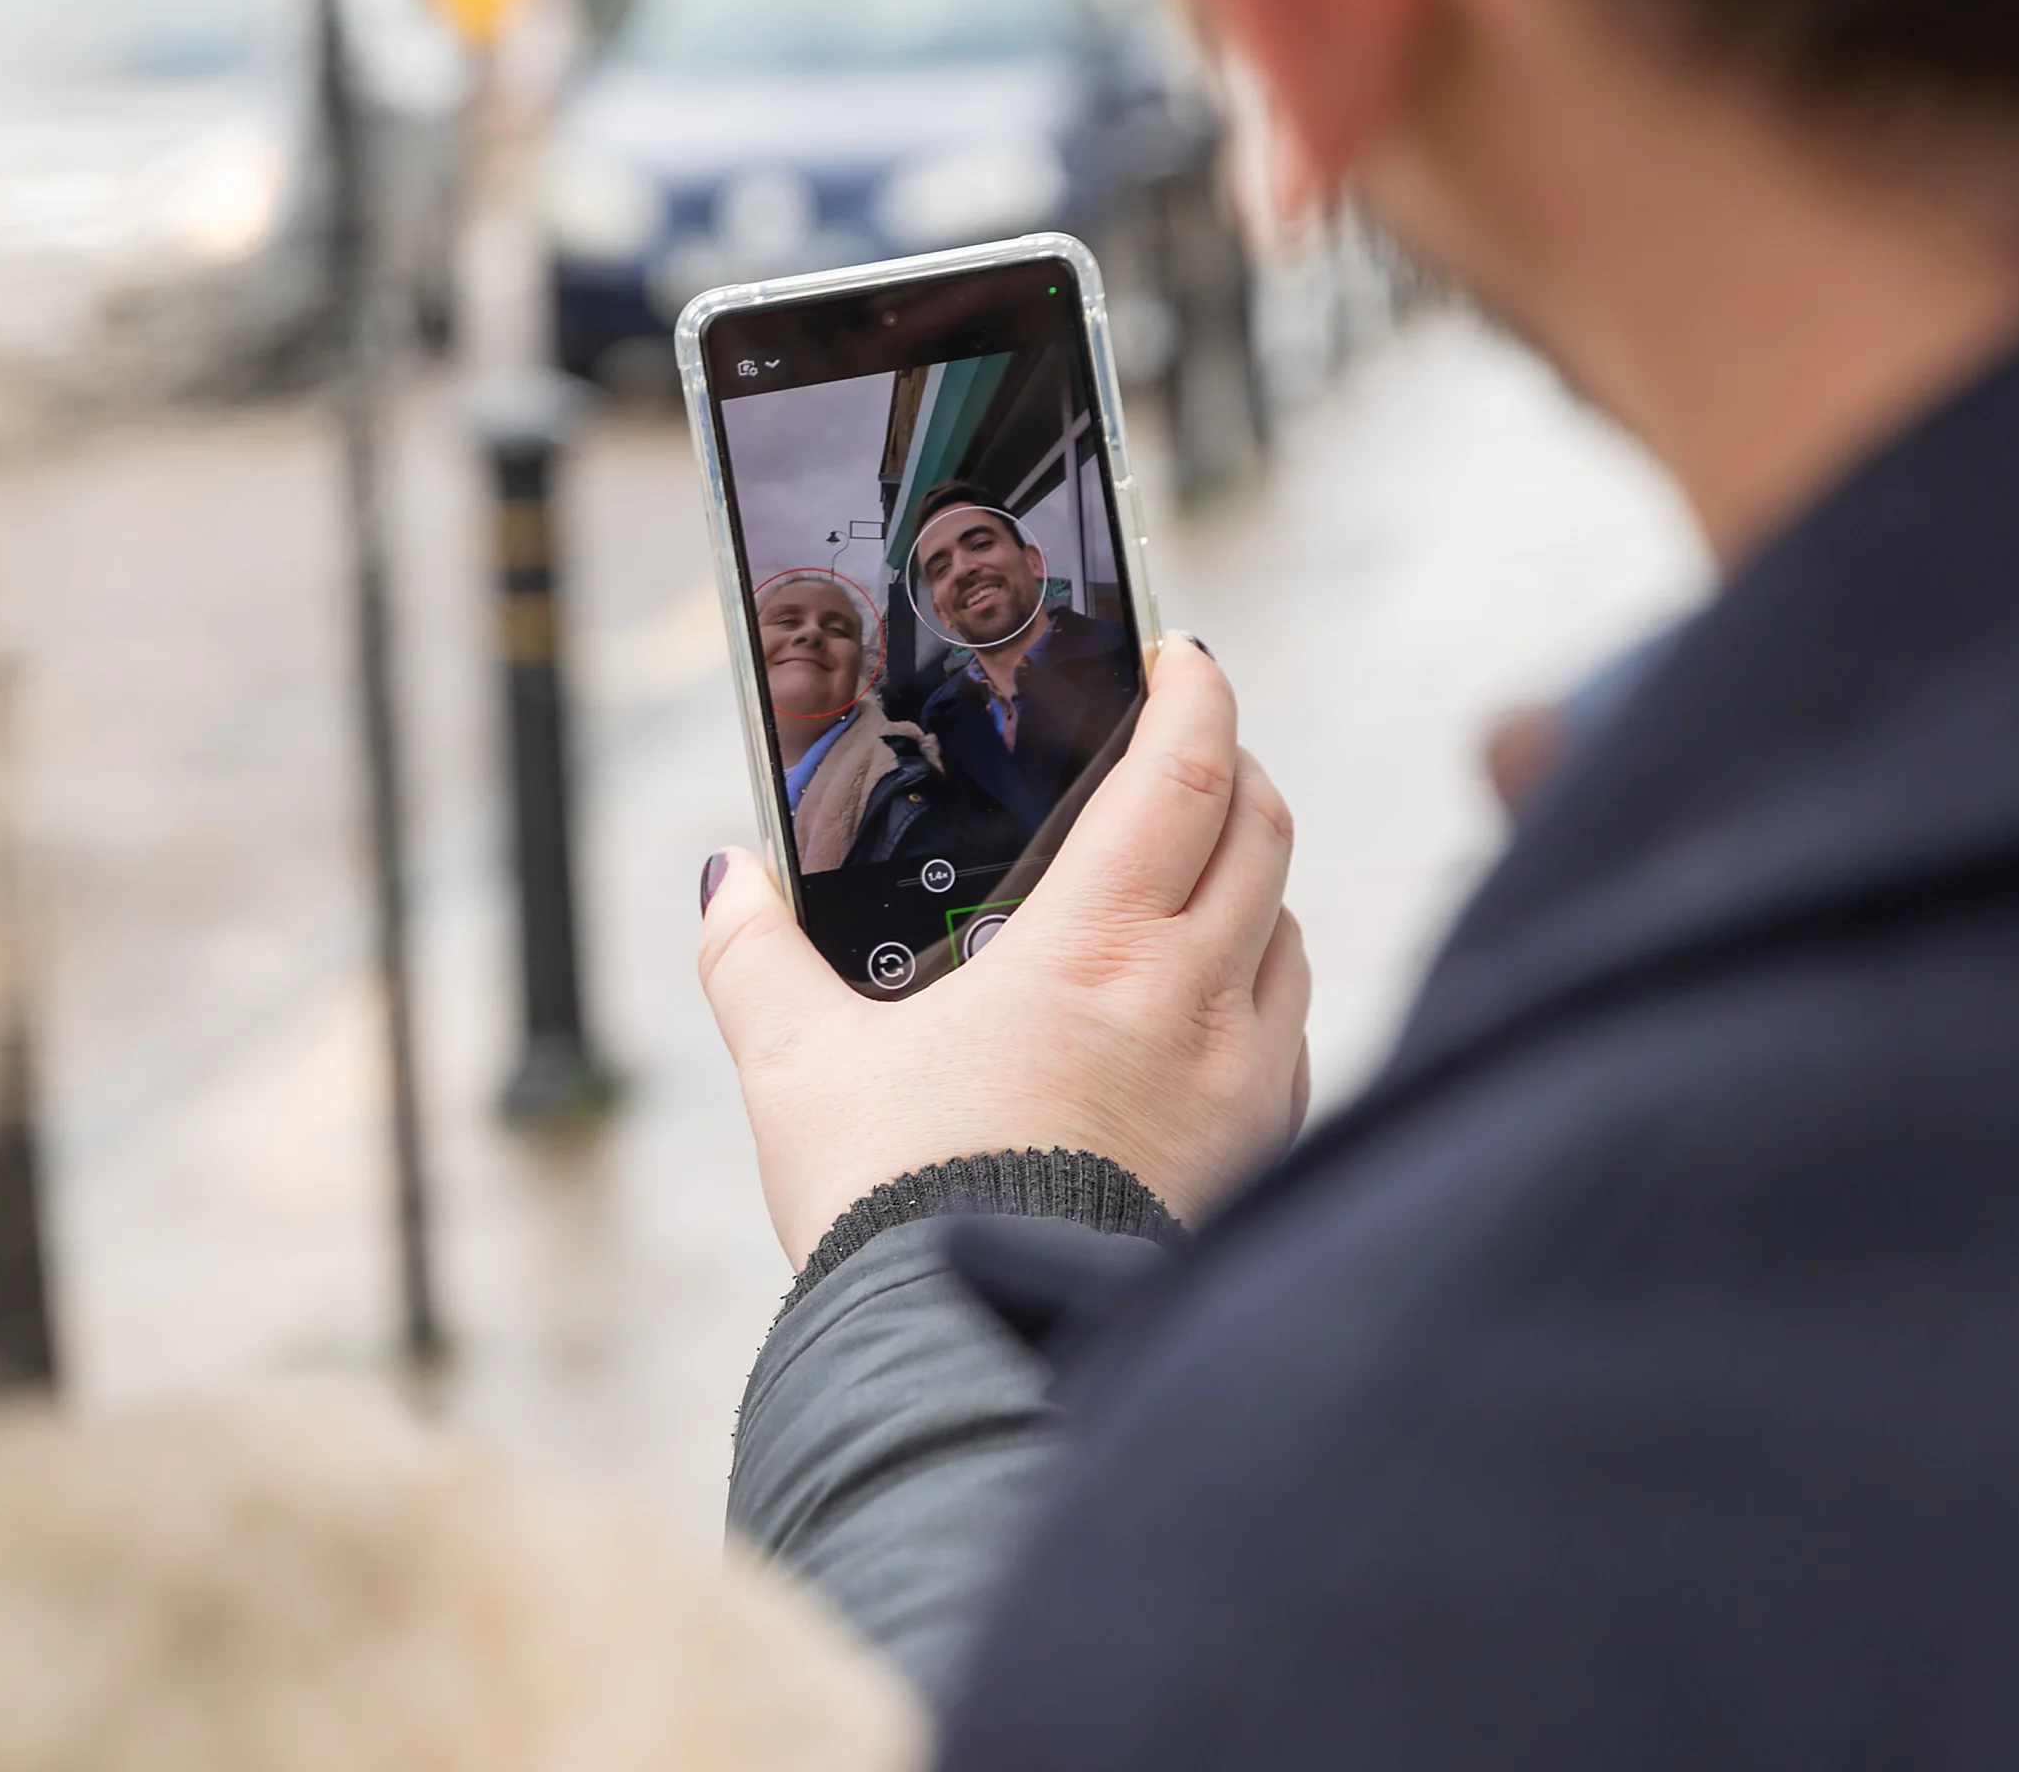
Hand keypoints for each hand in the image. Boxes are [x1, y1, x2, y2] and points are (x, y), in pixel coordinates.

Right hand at [698, 635, 1311, 1261]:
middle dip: (1236, 771)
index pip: (1187, 772)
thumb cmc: (891, 1204)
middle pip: (1264, 837)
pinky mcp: (1257, 1162)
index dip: (1197, 694)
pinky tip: (1203, 1017)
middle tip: (1189, 752)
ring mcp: (1242, 1087)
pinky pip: (1290, 1043)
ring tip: (1194, 881)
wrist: (970, 1362)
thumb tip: (728, 876)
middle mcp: (1193, 1005)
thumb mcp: (794, 1065)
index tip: (1185, 656)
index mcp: (1094, 951)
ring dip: (1254, 887)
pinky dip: (1262, 997)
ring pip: (1289, 938)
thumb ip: (752, 954)